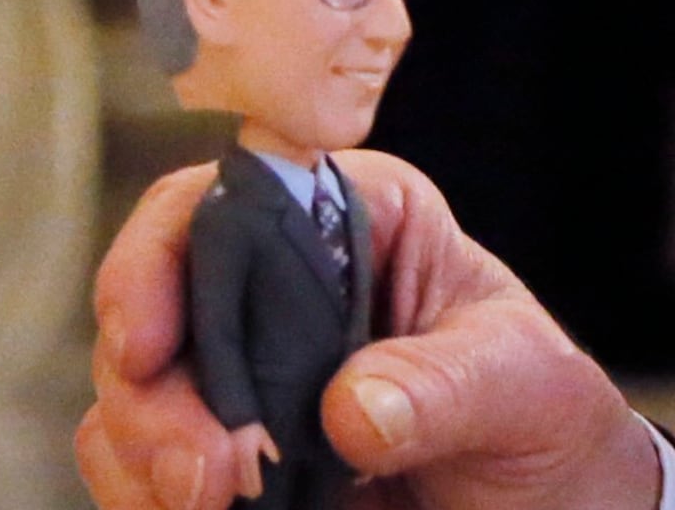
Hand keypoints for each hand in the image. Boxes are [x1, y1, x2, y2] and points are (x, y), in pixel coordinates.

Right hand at [79, 151, 665, 509]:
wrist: (544, 508)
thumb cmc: (542, 420)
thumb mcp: (531, 388)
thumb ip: (452, 384)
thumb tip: (352, 407)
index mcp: (360, 226)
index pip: (237, 196)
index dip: (166, 250)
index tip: (149, 340)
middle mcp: (281, 289)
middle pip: (156, 301)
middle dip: (150, 388)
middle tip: (201, 469)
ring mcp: (242, 375)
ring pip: (130, 394)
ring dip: (145, 454)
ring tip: (211, 501)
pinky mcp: (222, 455)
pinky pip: (134, 468)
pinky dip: (146, 494)